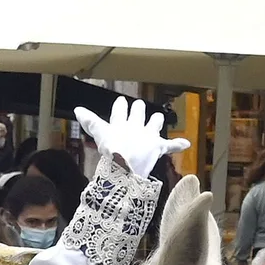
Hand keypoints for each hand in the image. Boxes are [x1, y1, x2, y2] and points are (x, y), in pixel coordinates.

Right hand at [73, 96, 189, 178]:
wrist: (125, 164)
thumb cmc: (110, 151)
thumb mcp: (98, 135)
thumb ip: (89, 122)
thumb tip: (78, 109)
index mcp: (120, 123)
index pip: (120, 110)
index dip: (120, 106)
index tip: (121, 101)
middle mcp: (135, 125)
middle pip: (138, 111)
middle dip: (138, 108)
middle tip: (138, 106)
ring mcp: (148, 135)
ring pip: (155, 123)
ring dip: (156, 121)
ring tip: (158, 119)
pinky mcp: (157, 146)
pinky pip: (170, 145)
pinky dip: (178, 144)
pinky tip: (186, 144)